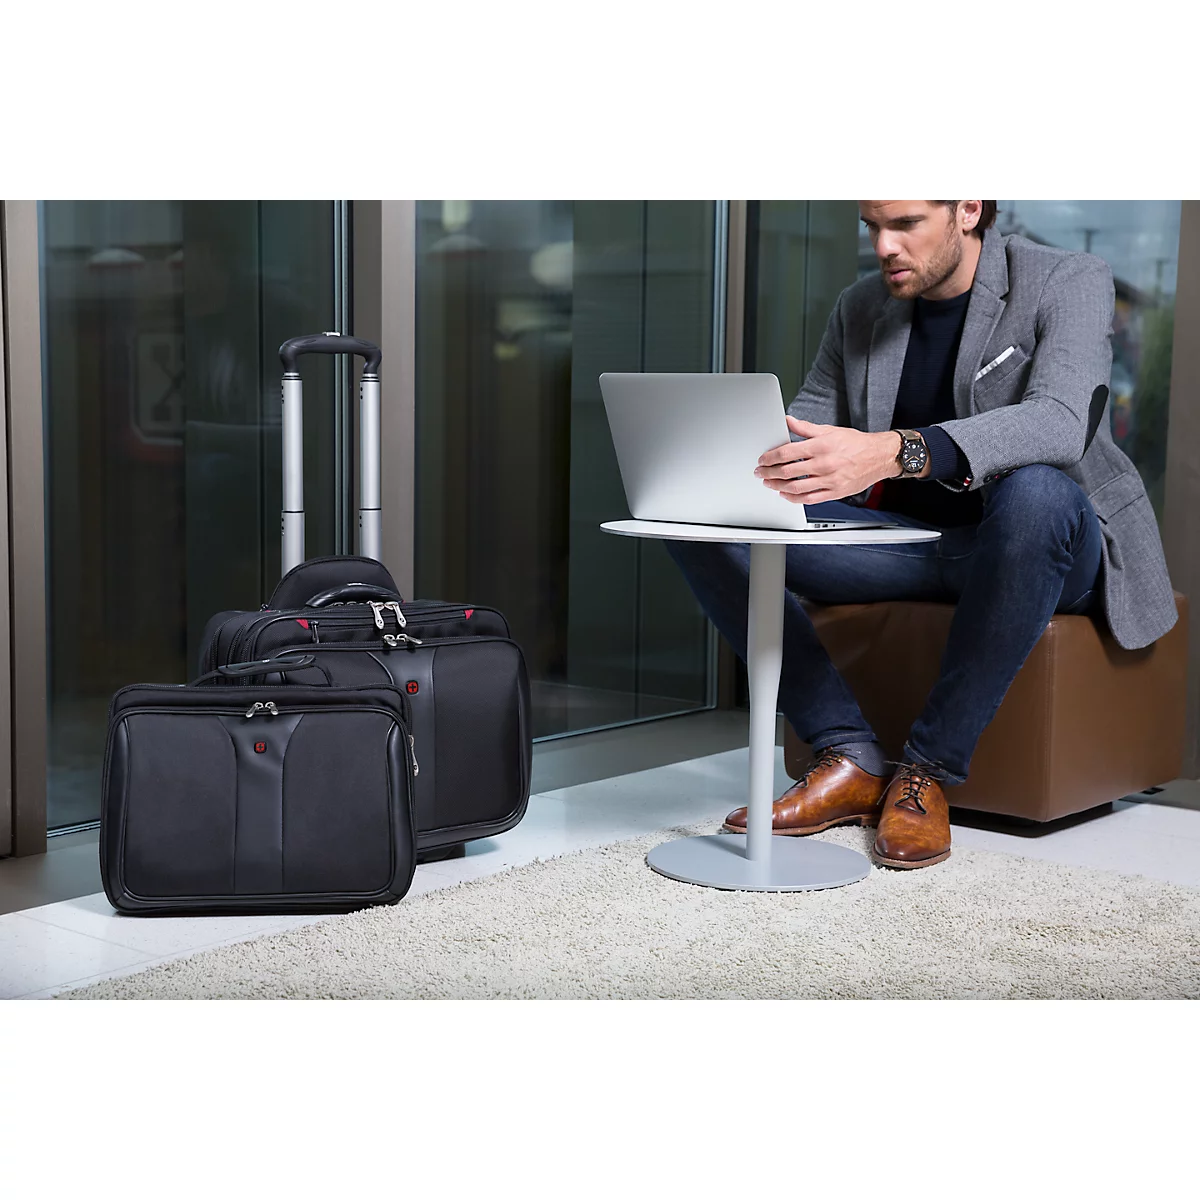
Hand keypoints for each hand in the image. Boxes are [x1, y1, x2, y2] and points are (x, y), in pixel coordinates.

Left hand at [755, 417, 902, 503]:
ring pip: (796, 487)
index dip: (770, 457)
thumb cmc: (855, 443)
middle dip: (769, 473)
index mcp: (821, 446)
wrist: (879, 456)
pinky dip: (794, 498)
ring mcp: (829, 479)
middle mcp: (824, 463)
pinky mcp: (834, 492)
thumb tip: (788, 420)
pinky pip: (809, 499)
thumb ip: (806, 428)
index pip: (787, 452)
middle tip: (760, 473)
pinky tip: (786, 495)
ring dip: (778, 486)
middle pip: (788, 471)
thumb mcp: (829, 430)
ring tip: (769, 484)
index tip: (763, 459)